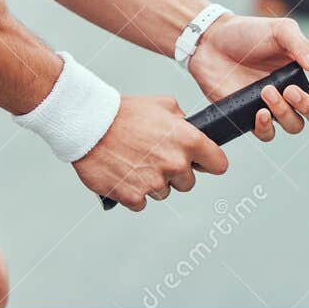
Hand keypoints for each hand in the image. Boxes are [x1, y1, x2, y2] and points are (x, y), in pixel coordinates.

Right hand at [71, 94, 226, 211]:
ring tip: (135, 162)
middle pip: (188, 182)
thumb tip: (189, 131)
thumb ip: (182, 121)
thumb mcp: (163, 105)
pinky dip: (134, 192)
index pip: (218, 164)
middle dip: (175, 173)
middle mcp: (175, 163)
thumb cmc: (123, 113)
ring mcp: (154, 182)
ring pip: (164, 193)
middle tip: (155, 157)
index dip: (209, 163)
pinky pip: (142, 203)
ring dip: (153, 182)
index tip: (203, 163)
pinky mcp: (133, 196)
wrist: (89, 125)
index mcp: (187, 140)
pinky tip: (124, 173)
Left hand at [187, 14, 308, 141]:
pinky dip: (267, 126)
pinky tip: (258, 111)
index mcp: (308, 72)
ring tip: (266, 91)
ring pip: (295, 126)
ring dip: (285, 113)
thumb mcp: (279, 30)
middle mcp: (295, 92)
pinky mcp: (252, 117)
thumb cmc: (246, 32)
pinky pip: (269, 133)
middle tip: (292, 91)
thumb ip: (301, 46)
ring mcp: (275, 107)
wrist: (210, 42)